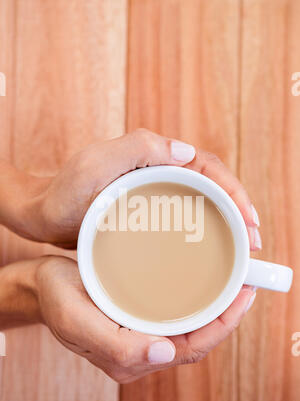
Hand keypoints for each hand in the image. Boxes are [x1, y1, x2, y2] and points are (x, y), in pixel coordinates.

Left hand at [10, 129, 259, 247]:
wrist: (43, 215)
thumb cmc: (64, 190)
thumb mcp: (96, 164)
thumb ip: (138, 147)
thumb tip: (187, 152)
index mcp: (154, 155)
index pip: (207, 167)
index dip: (234, 192)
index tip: (249, 220)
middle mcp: (159, 171)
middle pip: (212, 186)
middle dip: (238, 210)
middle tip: (252, 242)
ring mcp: (155, 192)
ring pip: (202, 203)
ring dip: (226, 223)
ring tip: (242, 251)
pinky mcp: (149, 212)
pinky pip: (185, 218)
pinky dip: (204, 233)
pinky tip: (211, 253)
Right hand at [35, 256, 255, 382]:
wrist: (39, 286)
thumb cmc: (56, 298)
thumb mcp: (77, 319)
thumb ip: (117, 345)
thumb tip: (166, 353)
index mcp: (129, 358)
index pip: (190, 348)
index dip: (222, 326)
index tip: (243, 296)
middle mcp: (140, 351)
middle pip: (196, 339)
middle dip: (226, 316)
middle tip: (246, 284)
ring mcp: (139, 336)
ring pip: (189, 328)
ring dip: (214, 309)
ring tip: (233, 282)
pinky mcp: (137, 320)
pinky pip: (176, 316)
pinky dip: (196, 302)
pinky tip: (205, 285)